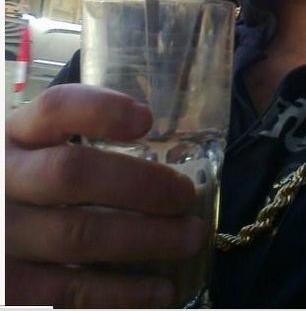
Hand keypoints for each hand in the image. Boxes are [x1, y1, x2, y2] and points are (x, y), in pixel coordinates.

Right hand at [6, 84, 208, 307]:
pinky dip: (122, 293)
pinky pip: (69, 291)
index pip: (54, 109)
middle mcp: (0, 180)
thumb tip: (150, 132)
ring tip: (191, 238)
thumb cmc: (20, 187)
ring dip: (145, 239)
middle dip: (139, 183)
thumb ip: (73, 135)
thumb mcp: (32, 149)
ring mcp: (0, 237)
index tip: (147, 120)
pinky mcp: (5, 290)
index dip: (101, 110)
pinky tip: (161, 290)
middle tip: (185, 194)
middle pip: (72, 173)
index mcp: (14, 136)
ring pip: (77, 236)